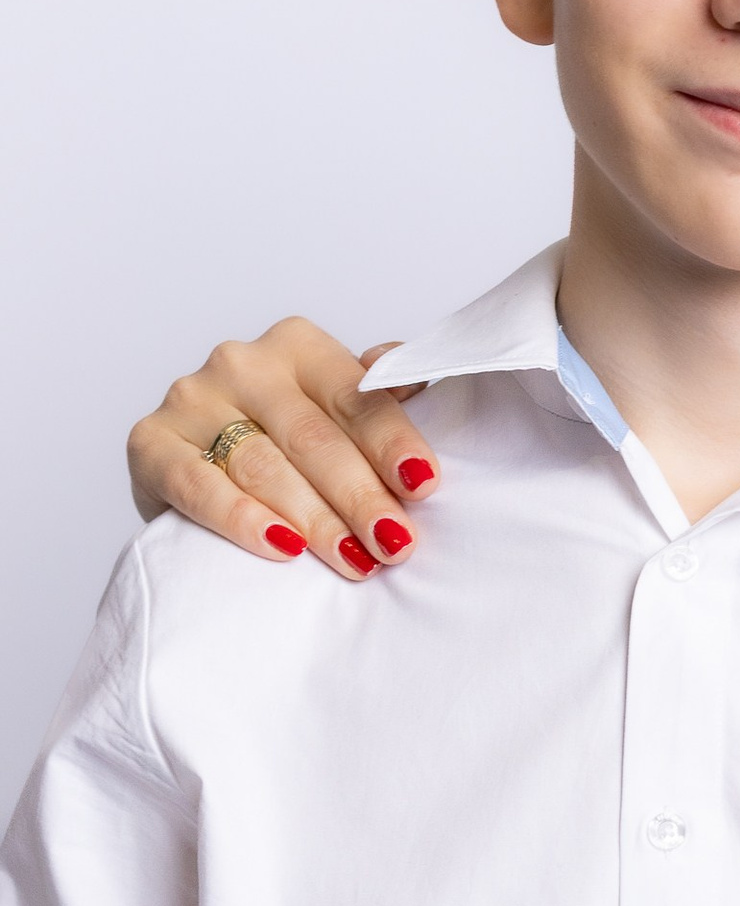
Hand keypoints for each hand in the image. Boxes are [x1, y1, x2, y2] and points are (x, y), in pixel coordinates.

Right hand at [128, 319, 434, 581]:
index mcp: (298, 345)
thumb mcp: (335, 412)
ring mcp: (190, 399)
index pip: (355, 397)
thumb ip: (376, 396)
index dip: (392, 443)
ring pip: (263, 466)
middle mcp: (241, 362)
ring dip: (314, 519)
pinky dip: (242, 519)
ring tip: (355, 560)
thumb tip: (418, 377)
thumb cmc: (285, 441)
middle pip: (312, 437)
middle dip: (360, 495)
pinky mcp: (149, 442)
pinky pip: (198, 485)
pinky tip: (282, 547)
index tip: (424, 485)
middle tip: (395, 543)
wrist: (198, 469)